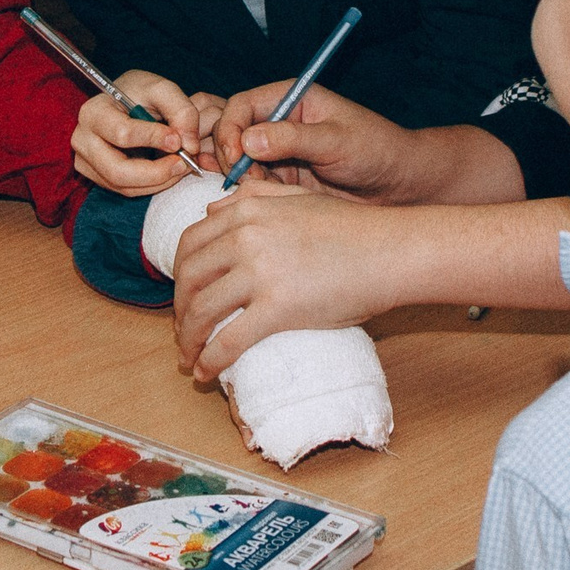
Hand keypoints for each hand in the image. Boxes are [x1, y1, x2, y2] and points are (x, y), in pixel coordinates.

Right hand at [71, 70, 224, 195]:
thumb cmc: (141, 92)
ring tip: (180, 166)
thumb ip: (182, 111)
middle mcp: (83, 139)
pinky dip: (152, 185)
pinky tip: (168, 170)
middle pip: (117, 171)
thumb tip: (189, 146)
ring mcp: (86, 162)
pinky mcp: (97, 176)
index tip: (178, 140)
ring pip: (124, 186)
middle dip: (156, 172)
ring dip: (159, 181)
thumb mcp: (163, 89)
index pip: (122, 134)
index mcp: (93, 112)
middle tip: (184, 164)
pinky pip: (127, 190)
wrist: (126, 101)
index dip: (153, 139)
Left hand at [172, 180, 407, 378]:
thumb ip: (254, 197)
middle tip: (183, 329)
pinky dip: (210, 359)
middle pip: (189, 277)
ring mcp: (260, 272)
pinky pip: (230, 339)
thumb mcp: (297, 197)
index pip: (191, 243)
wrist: (391, 252)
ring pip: (202, 310)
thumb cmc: (352, 228)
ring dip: (188, 339)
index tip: (184, 293)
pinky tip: (205, 373)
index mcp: (247, 210)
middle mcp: (245, 237)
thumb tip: (213, 210)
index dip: (179, 273)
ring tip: (188, 357)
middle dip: (178, 309)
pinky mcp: (278, 307)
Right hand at [210, 80, 430, 200]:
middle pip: (230, 129)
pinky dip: (249, 190)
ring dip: (238, 174)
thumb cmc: (376, 150)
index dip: (230, 129)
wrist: (397, 186)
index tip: (235, 157)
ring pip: (236, 159)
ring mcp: (277, 151)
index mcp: (290, 98)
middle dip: (227, 153)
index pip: (242, 105)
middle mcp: (278, 121)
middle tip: (237, 176)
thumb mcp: (337, 141)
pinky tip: (267, 198)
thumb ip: (293, 139)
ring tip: (259, 187)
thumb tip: (248, 140)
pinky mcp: (280, 177)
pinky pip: (250, 181)